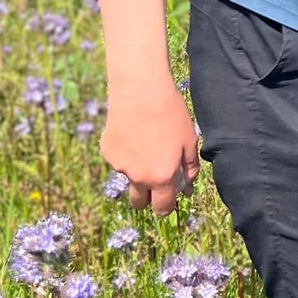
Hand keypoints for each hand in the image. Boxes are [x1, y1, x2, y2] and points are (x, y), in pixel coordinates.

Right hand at [101, 80, 199, 215]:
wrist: (140, 89)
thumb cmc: (171, 113)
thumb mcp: (189, 141)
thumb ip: (189, 169)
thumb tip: (187, 188)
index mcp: (161, 177)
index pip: (162, 208)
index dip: (166, 207)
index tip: (168, 200)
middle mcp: (138, 177)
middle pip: (139, 203)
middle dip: (147, 198)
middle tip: (155, 180)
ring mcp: (120, 166)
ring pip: (129, 178)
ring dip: (136, 172)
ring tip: (145, 143)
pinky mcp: (107, 152)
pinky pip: (119, 161)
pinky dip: (125, 154)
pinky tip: (132, 133)